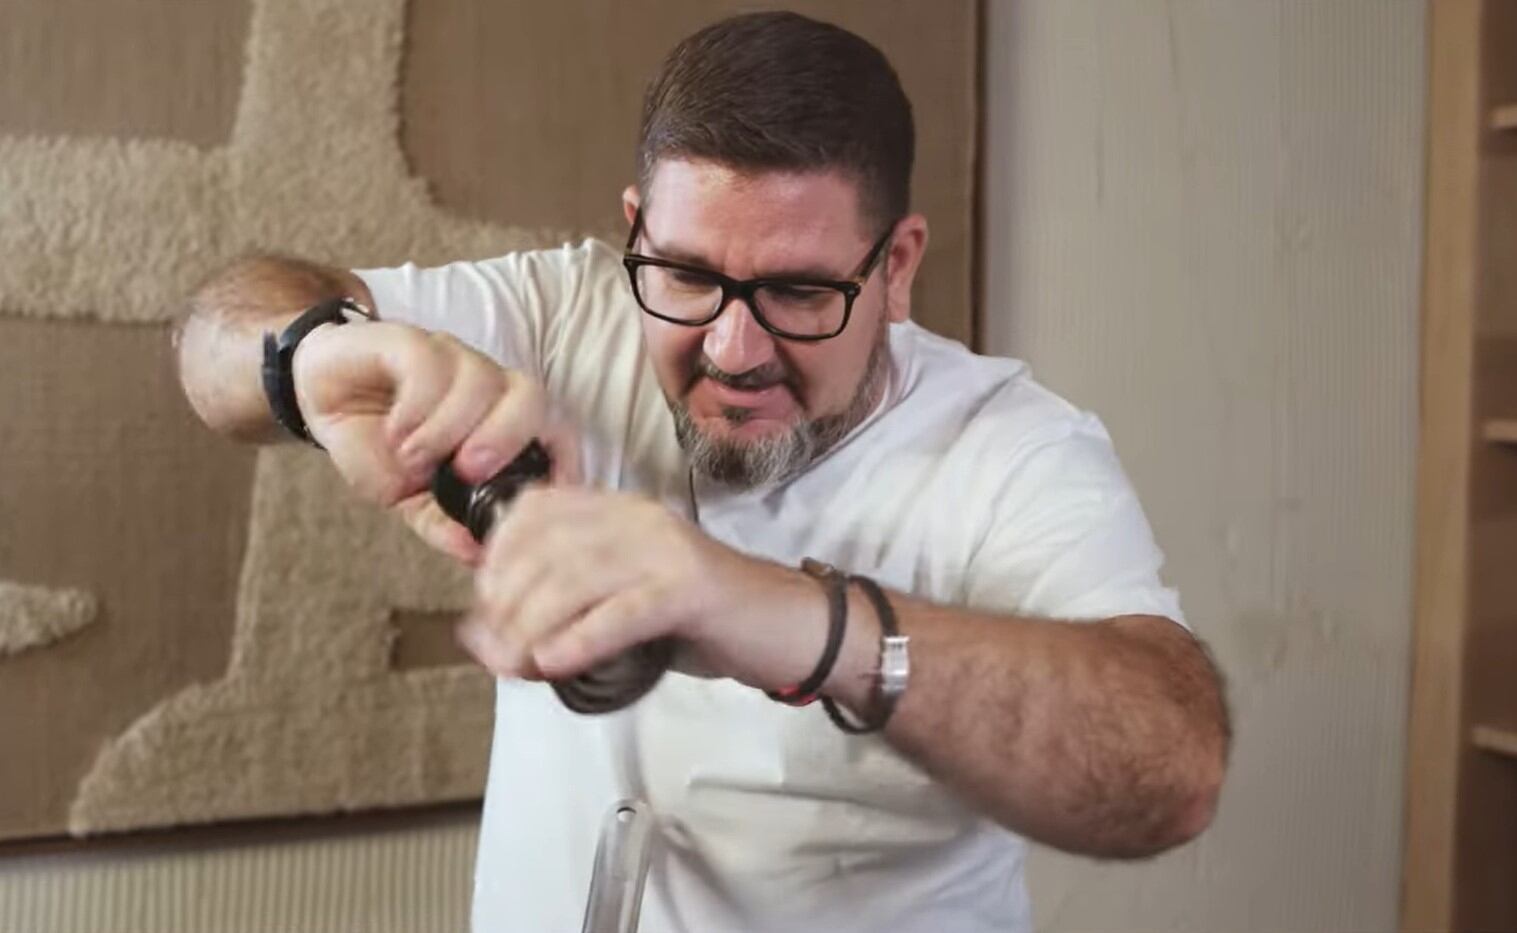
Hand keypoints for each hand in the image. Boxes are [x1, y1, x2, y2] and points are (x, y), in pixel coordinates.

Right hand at [290, 321, 579, 562]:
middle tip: (468, 471)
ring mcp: (451, 359)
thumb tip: (475, 551)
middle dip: (506, 438)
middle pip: (531, 398)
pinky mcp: (409, 341)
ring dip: (448, 429)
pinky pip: (430, 364)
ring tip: (413, 458)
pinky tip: (396, 433)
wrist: (321, 396)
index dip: (561, 461)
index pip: (554, 432)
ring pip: (481, 380)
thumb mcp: (410, 498)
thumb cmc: (376, 446)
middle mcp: (486, 387)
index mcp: (500, 423)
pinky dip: (416, 406)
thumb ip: (444, 522)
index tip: (543, 500)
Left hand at [457, 485, 827, 690]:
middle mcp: (638, 518)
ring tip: (518, 666)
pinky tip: (553, 661)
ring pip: (575, 579)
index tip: (484, 608)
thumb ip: (563, 614)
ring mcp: (666, 549)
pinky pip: (622, 610)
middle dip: (506, 604)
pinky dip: (580, 637)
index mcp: (619, 511)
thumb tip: (489, 642)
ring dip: (532, 627)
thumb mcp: (622, 603)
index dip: (496, 557)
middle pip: (546, 548)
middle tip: (495, 652)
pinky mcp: (691, 588)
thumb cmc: (700, 620)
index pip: (534, 510)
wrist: (786, 627)